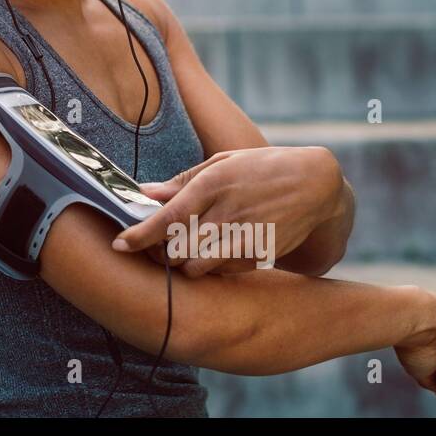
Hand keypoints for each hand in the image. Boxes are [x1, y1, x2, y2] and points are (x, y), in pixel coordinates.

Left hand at [111, 146, 344, 276]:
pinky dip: (213, 267)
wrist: (316, 183)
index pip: (167, 216)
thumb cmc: (260, 169)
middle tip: (156, 246)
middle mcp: (227, 211)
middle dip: (160, 252)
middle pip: (177, 248)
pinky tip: (216, 251)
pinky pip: (224, 271)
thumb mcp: (221, 164)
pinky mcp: (261, 253)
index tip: (119, 244)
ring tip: (186, 250)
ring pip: (198, 266)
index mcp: (212, 183)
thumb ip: (181, 182)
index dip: (140, 234)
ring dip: (185, 263)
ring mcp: (246, 234)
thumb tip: (144, 192)